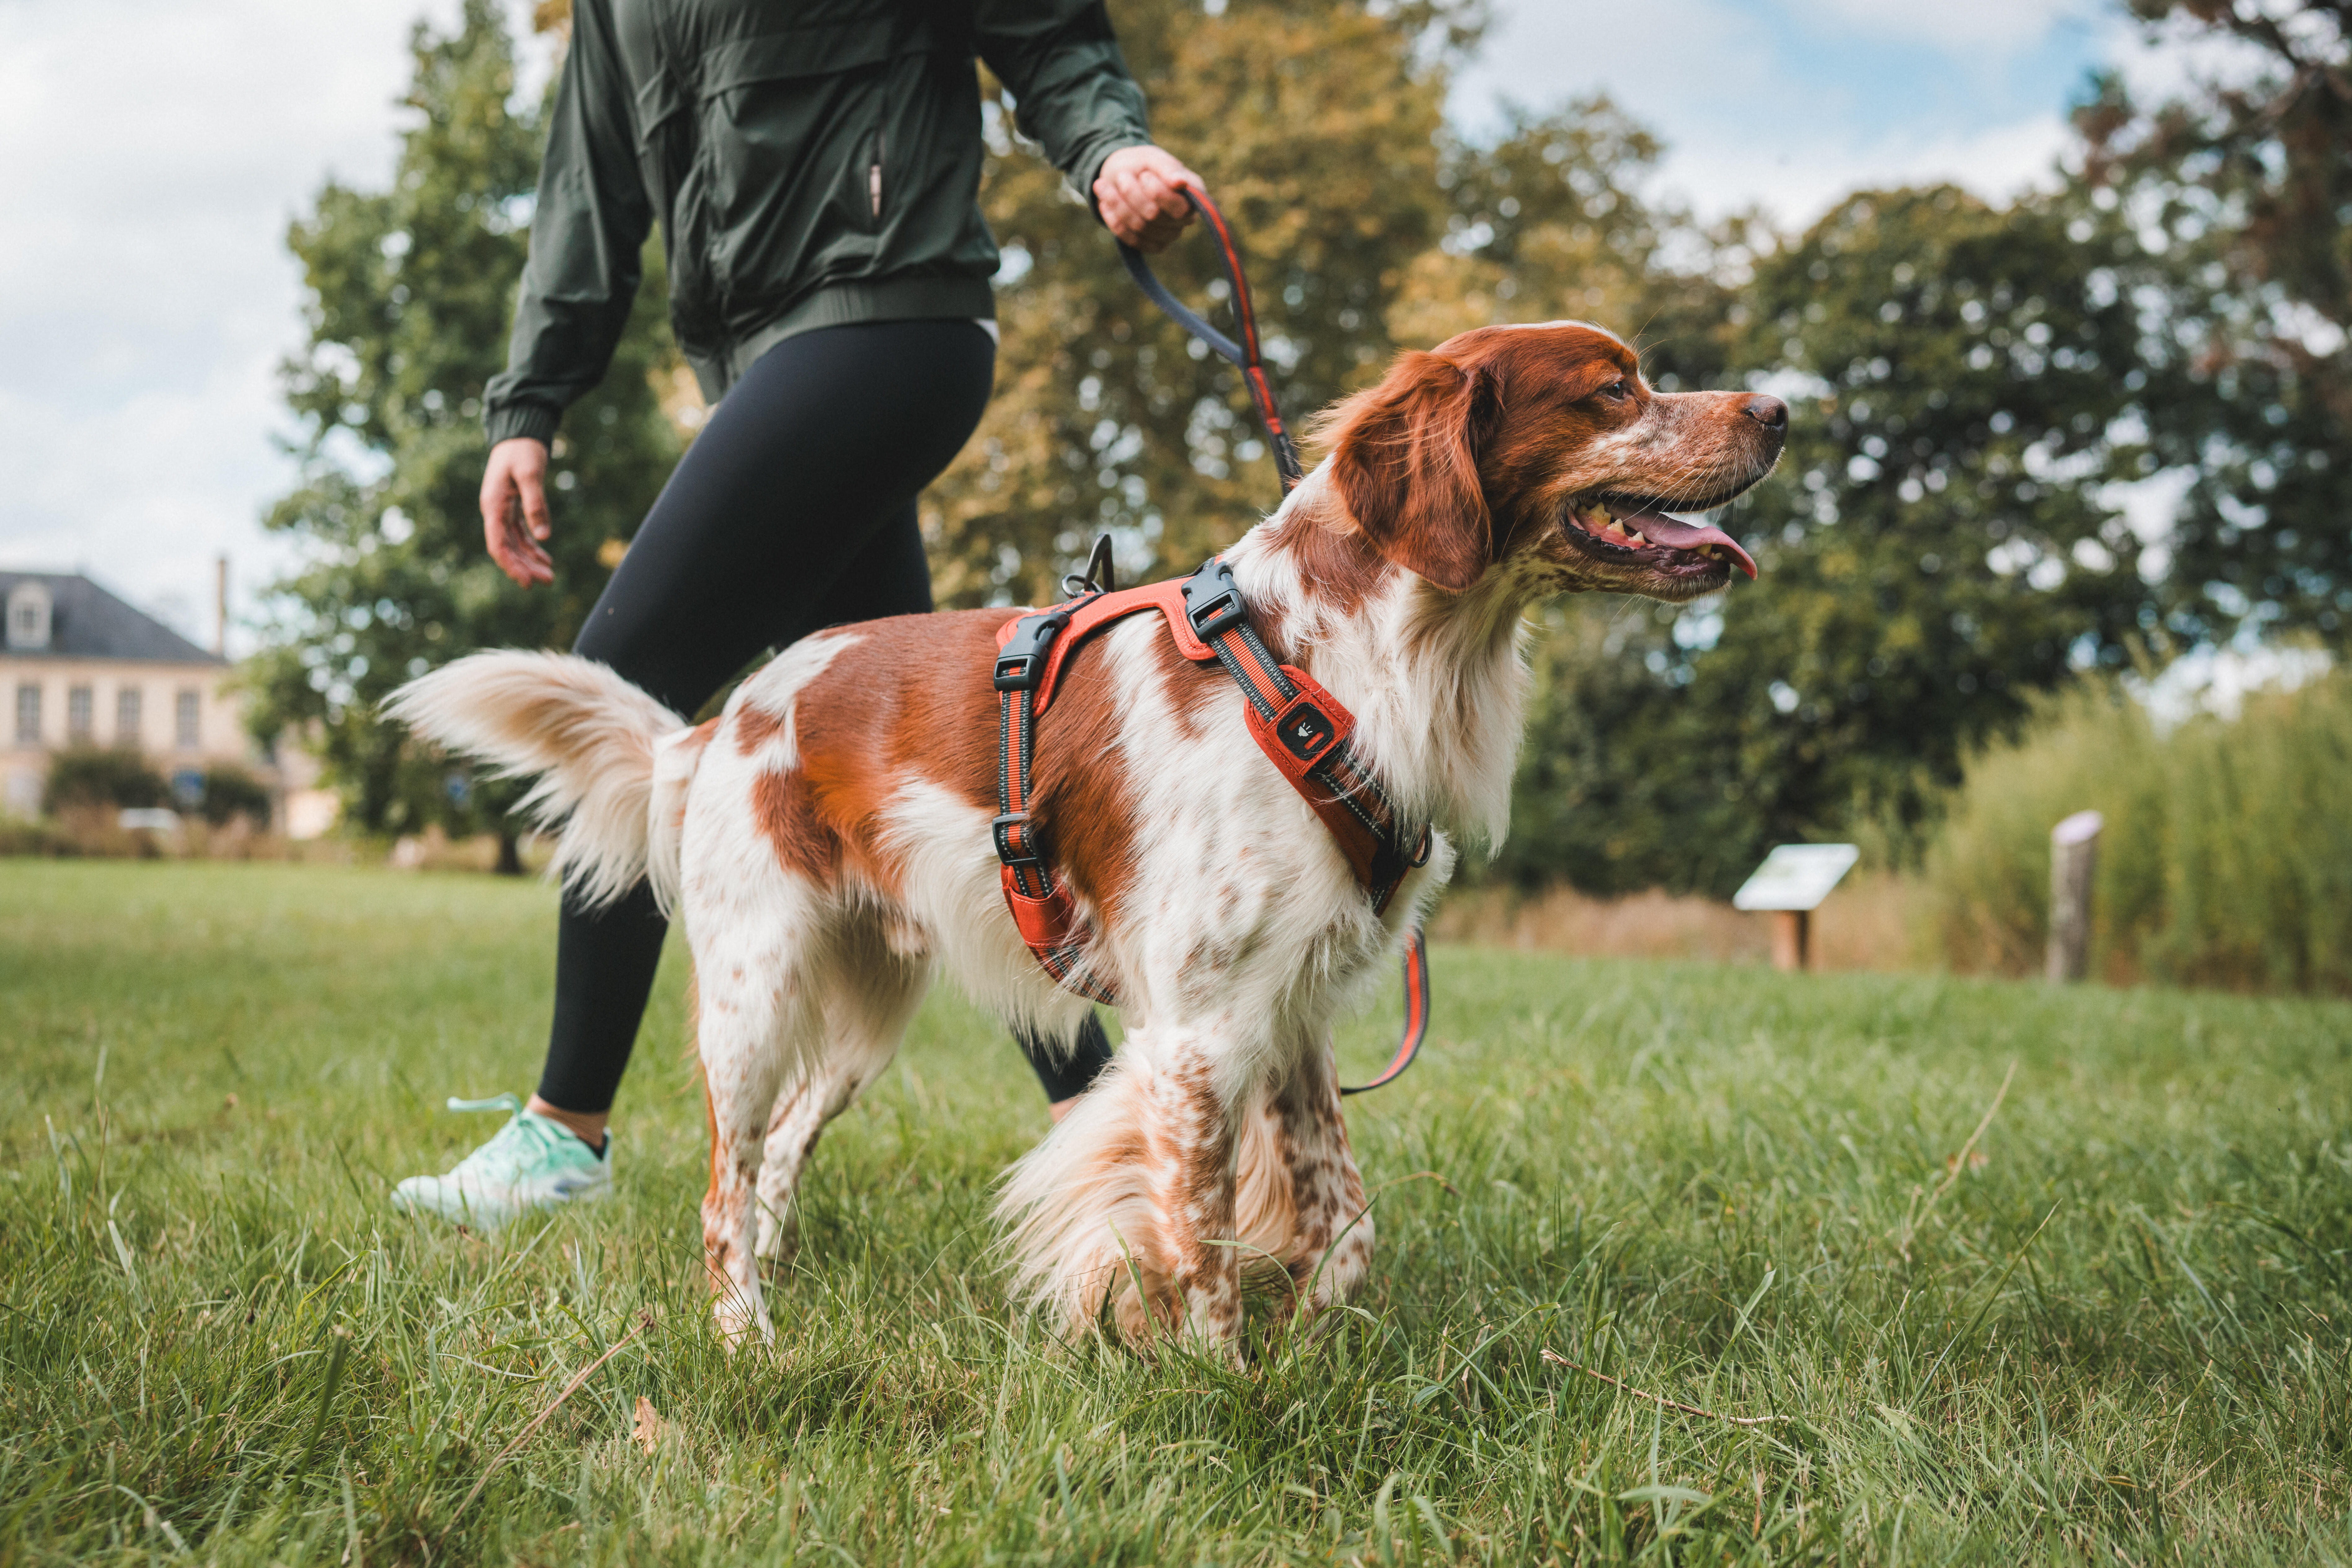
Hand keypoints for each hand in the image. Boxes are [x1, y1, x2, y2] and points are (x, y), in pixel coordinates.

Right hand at [481, 437, 553, 587]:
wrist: (518, 434)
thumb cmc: (522, 451)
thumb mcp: (530, 474)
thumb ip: (535, 504)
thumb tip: (544, 536)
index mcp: (493, 505)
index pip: (498, 544)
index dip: (511, 565)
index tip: (527, 582)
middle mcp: (494, 511)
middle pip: (507, 548)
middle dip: (525, 567)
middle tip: (548, 581)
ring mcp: (502, 511)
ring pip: (515, 543)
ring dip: (530, 560)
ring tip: (549, 575)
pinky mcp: (513, 508)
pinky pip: (521, 533)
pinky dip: (533, 546)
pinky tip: (545, 558)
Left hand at [1093, 145, 1201, 253]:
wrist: (1122, 174)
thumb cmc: (1142, 164)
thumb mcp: (1152, 158)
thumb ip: (1167, 168)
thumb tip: (1181, 183)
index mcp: (1193, 194)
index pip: (1179, 207)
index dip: (1157, 193)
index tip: (1143, 174)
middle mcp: (1185, 218)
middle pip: (1153, 215)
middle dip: (1131, 193)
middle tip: (1121, 175)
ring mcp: (1169, 234)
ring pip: (1138, 227)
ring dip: (1117, 203)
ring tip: (1103, 185)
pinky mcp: (1151, 245)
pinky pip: (1130, 239)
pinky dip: (1113, 219)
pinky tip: (1105, 203)